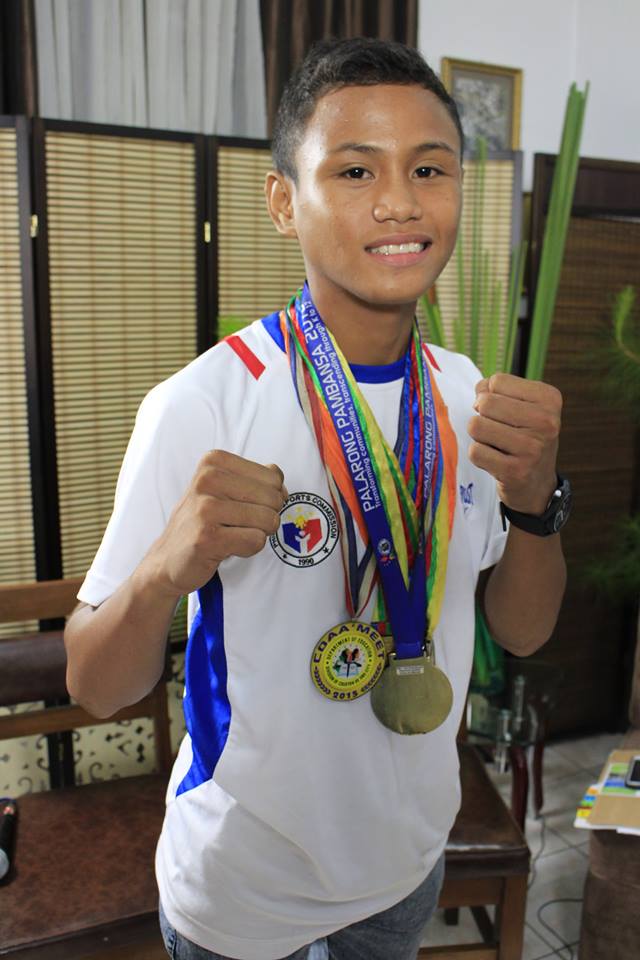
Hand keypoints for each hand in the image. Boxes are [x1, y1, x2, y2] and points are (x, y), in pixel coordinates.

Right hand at [146, 450, 286, 597]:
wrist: (169, 558)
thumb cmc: (204, 522)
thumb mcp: (225, 489)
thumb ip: (256, 478)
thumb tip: (279, 476)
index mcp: (213, 461)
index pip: (274, 476)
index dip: (270, 497)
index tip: (245, 506)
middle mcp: (207, 479)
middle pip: (274, 498)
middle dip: (266, 517)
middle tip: (240, 525)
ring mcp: (205, 508)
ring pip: (267, 520)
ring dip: (257, 534)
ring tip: (232, 535)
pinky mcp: (207, 537)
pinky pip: (256, 541)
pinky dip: (248, 549)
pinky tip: (226, 547)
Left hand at [468, 373, 561, 514]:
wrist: (537, 484)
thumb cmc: (524, 437)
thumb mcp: (521, 407)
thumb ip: (495, 390)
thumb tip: (479, 393)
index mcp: (549, 399)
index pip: (497, 381)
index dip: (491, 395)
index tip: (505, 412)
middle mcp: (546, 422)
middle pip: (485, 403)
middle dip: (483, 416)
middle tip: (498, 430)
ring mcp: (532, 448)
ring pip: (476, 426)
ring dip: (479, 436)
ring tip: (496, 445)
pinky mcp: (515, 471)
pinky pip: (475, 451)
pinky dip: (478, 455)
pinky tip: (495, 461)